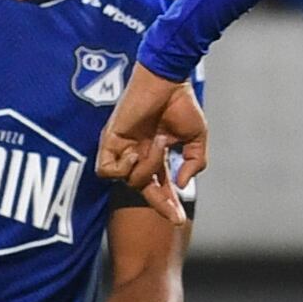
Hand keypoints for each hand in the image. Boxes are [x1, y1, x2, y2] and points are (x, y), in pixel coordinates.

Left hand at [93, 63, 208, 198]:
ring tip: (156, 144)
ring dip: (146, 169)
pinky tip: (135, 150)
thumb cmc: (181, 103)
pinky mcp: (109, 141)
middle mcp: (138, 155)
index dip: (169, 204)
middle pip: (144, 190)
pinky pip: (106, 171)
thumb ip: (194, 163)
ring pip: (128, 181)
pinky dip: (122, 167)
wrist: (167, 81)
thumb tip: (183, 184)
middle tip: (175, 211)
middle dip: (161, 203)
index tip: (180, 220)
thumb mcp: (196, 139)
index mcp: (156, 155)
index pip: (159, 187)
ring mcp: (123, 149)